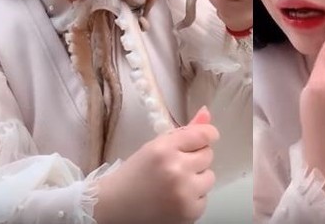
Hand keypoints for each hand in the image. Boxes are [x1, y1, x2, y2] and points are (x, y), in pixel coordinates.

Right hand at [94, 107, 218, 223]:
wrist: (115, 207)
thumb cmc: (135, 174)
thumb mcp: (155, 147)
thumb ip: (184, 131)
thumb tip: (207, 112)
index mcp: (164, 149)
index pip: (203, 135)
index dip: (207, 135)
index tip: (205, 138)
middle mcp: (176, 170)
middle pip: (208, 155)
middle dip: (196, 159)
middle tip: (177, 166)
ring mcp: (184, 193)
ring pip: (209, 177)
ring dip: (197, 179)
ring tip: (175, 184)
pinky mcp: (189, 213)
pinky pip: (205, 198)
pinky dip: (193, 199)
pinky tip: (175, 199)